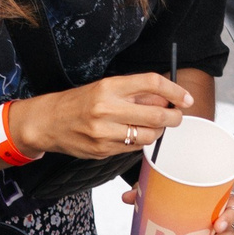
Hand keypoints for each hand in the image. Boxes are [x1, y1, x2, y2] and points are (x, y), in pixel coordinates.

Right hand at [15, 73, 194, 160]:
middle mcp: (106, 109)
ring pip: (148, 136)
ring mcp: (104, 133)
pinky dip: (139, 142)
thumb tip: (168, 96)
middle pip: (156, 114)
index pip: (152, 83)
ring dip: (157, 132)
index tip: (185, 98)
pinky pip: (133, 149)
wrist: (47, 122)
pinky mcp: (102, 151)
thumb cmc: (78, 102)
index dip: (175, 90)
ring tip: (153, 127)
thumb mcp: (105, 88)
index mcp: (109, 87)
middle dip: (173, 117)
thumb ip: (136, 92)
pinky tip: (133, 135)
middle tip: (176, 116)